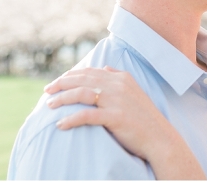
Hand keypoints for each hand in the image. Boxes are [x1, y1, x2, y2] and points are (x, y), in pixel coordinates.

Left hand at [44, 67, 205, 178]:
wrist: (159, 137)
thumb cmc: (144, 117)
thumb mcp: (134, 91)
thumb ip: (118, 78)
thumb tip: (104, 68)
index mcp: (121, 78)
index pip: (90, 72)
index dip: (70, 75)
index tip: (57, 82)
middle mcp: (118, 86)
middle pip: (83, 80)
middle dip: (61, 84)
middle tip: (47, 91)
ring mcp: (117, 101)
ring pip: (82, 94)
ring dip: (62, 99)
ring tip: (49, 105)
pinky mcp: (115, 117)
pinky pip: (87, 116)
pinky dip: (71, 119)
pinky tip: (60, 124)